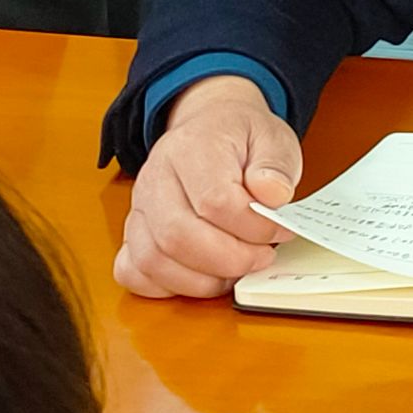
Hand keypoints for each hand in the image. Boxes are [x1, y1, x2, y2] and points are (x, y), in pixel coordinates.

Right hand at [113, 75, 301, 299]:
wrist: (208, 126)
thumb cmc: (240, 137)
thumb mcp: (272, 138)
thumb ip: (276, 166)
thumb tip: (273, 194)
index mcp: (192, 147)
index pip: (215, 201)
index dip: (253, 227)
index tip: (280, 231)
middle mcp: (155, 178)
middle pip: (178, 236)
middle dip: (230, 259)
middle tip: (262, 257)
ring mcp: (139, 208)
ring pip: (153, 260)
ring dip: (202, 279)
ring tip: (238, 269)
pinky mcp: (132, 232)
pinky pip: (133, 271)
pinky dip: (168, 285)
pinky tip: (203, 276)